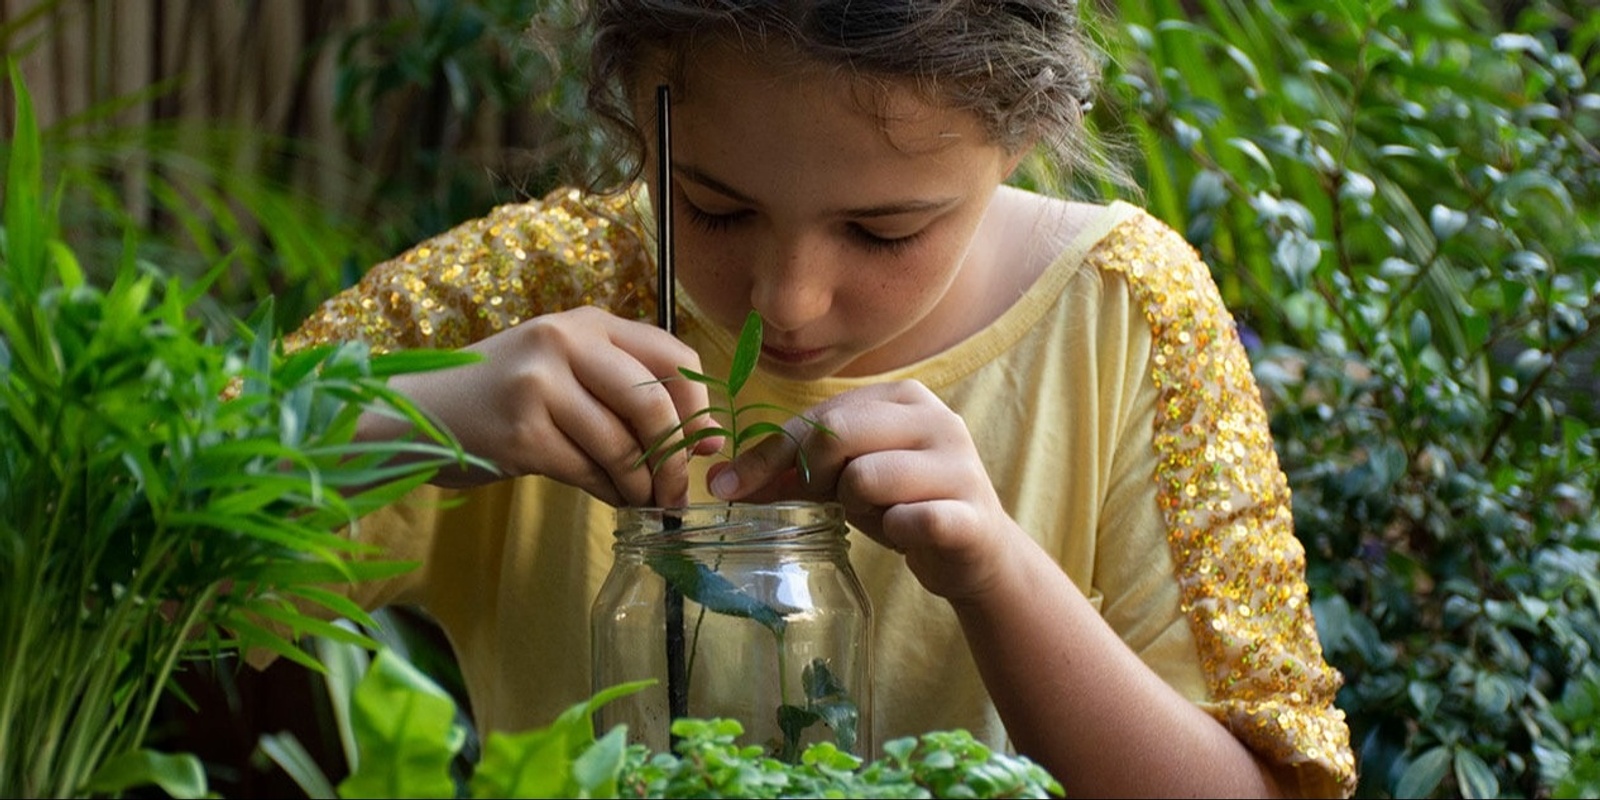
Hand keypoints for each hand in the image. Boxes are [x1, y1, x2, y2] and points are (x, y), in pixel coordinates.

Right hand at [364, 306, 721, 506]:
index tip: (708, 446)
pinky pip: (588, 472)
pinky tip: (608, 497)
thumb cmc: (505, 396)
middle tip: (676, 492)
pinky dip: (608, 493)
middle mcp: (565, 343)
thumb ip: (630, 390)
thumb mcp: (567, 370)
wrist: (419, 414)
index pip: (673, 355)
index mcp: (587, 323)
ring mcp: (540, 385)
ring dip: (641, 485)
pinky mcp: (521, 432)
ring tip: (640, 500)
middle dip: (675, 457)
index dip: (701, 407)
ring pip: (622, 445)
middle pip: (654, 403)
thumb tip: (708, 440)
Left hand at [707, 379, 1021, 599]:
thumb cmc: (903, 504)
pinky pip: (911, 520)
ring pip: (866, 478)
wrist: (976, 552)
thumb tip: (721, 480)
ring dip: (858, 508)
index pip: (819, 416)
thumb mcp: (845, 479)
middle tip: (831, 502)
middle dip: (816, 476)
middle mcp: (936, 419)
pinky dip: (895, 532)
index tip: (724, 486)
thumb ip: (791, 472)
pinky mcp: (972, 515)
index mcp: (903, 398)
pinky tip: (905, 535)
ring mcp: (959, 465)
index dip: (768, 454)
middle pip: (839, 434)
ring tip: (880, 516)